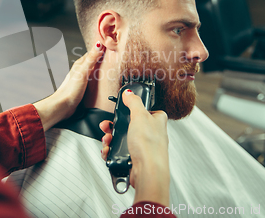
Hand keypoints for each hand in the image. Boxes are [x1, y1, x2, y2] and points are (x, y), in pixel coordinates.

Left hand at [34, 42, 104, 130]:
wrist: (64, 105)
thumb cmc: (71, 90)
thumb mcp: (83, 72)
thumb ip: (91, 59)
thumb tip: (98, 45)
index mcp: (80, 63)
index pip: (93, 52)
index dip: (101, 47)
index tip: (111, 43)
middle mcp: (81, 69)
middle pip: (94, 60)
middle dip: (103, 56)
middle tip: (113, 53)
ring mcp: (83, 78)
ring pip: (94, 69)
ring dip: (101, 66)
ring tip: (110, 64)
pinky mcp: (84, 86)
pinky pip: (94, 78)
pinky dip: (99, 76)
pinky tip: (103, 79)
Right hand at [100, 90, 169, 206]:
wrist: (147, 171)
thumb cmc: (149, 146)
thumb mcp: (140, 116)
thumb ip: (134, 102)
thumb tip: (129, 93)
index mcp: (157, 121)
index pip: (145, 110)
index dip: (131, 109)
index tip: (122, 109)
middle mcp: (151, 134)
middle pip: (128, 125)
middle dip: (114, 126)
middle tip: (107, 126)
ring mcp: (142, 147)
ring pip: (121, 138)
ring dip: (110, 138)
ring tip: (107, 139)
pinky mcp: (134, 158)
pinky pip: (118, 151)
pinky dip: (111, 150)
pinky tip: (108, 149)